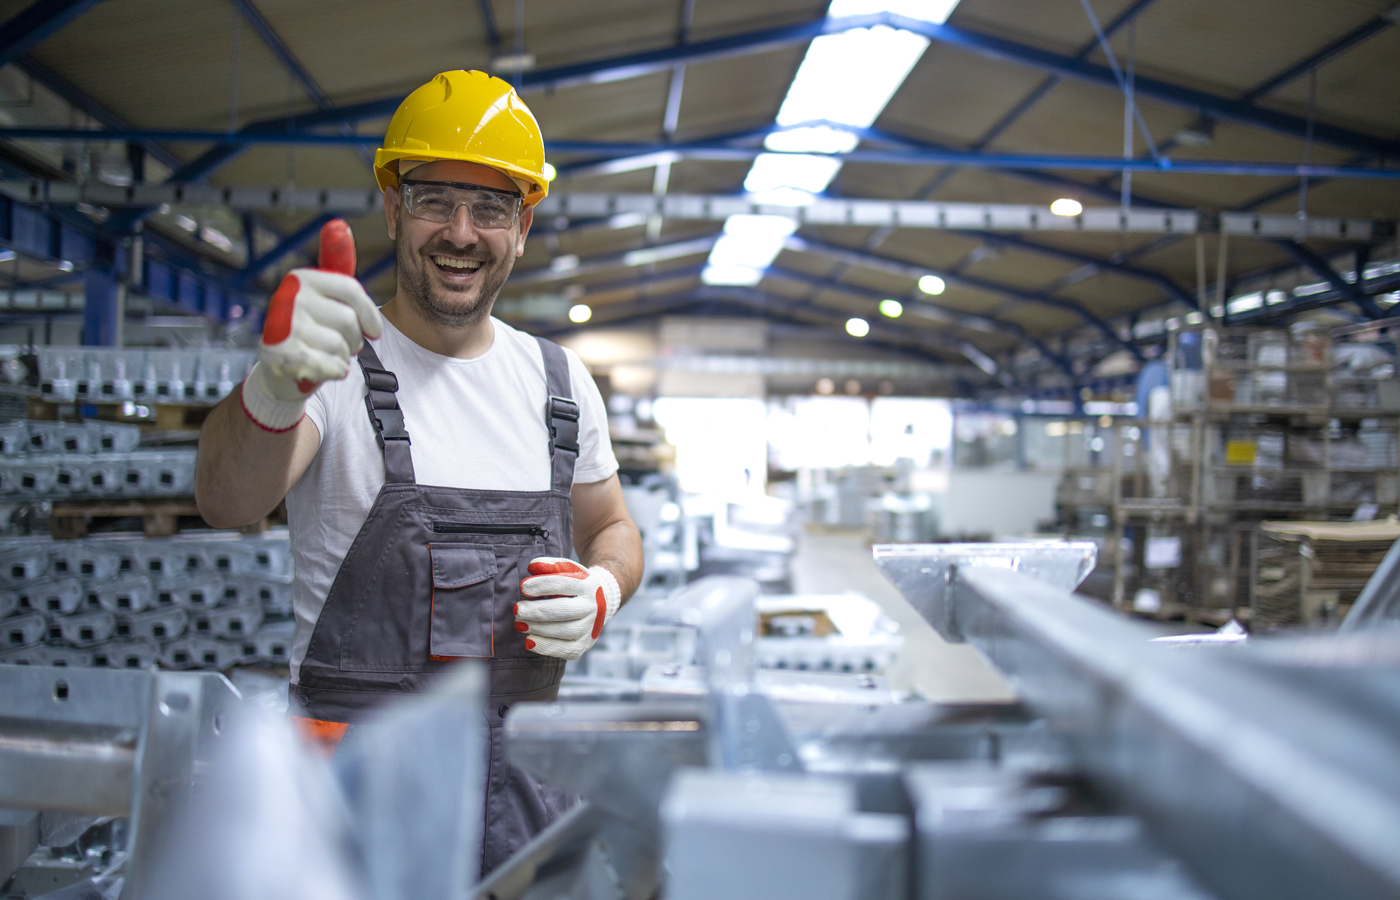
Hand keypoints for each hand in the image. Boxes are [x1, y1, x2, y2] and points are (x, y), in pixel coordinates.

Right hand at [240, 219, 383, 430]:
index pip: (350, 290)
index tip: (375, 333)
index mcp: (302, 278)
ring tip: (326, 355)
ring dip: (342, 357)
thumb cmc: (312, 329)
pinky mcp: (280, 357)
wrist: (280, 371)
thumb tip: (338, 224)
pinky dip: (334, 372)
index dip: (370, 315)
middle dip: (354, 340)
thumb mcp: (325, 294)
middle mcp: (288, 297)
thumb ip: (336, 263)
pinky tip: (322, 369)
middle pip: (348, 321)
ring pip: (340, 347)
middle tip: (341, 345)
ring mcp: (282, 327)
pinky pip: (330, 366)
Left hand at [515, 558, 621, 659]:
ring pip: (565, 631)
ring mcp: (590, 628)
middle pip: (565, 610)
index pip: (564, 584)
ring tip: (519, 624)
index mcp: (588, 585)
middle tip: (517, 610)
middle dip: (537, 611)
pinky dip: (546, 647)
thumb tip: (532, 567)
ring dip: (539, 628)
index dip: (542, 585)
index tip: (523, 587)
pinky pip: (566, 650)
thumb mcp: (567, 570)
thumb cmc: (575, 585)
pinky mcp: (584, 645)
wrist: (601, 603)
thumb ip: (550, 566)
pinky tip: (529, 641)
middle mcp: (592, 607)